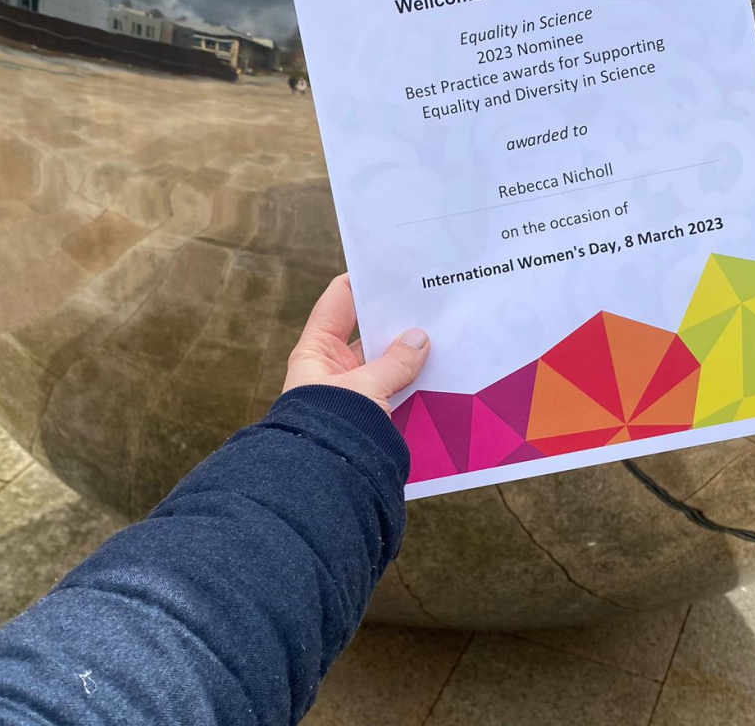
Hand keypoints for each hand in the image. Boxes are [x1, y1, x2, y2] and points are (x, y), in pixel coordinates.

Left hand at [283, 273, 429, 414]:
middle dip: (392, 318)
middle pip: (365, 330)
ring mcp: (350, 390)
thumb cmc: (333, 428)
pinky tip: (436, 371)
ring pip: (382, 361)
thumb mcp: (366, 389)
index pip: (338, 300)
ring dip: (406, 353)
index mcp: (316, 352)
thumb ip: (396, 363)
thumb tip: (419, 338)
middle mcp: (331, 368)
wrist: (328, 485)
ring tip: (438, 334)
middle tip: (424, 301)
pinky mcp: (368, 413)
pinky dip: (410, 381)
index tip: (391, 268)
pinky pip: (392, 388)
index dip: (361, 281)